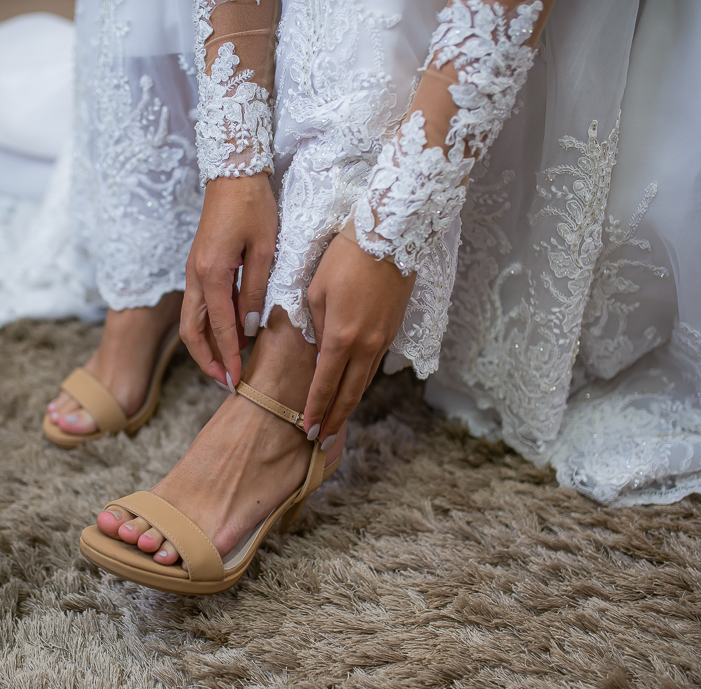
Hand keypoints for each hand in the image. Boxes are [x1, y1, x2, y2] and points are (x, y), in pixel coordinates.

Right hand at [181, 174, 277, 388]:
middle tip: (226, 382)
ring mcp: (194, 271)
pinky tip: (228, 337)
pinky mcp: (199, 266)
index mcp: (211, 273)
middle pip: (191, 331)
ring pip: (191, 320)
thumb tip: (249, 327)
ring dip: (204, 347)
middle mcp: (195, 275)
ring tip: (225, 367)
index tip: (236, 381)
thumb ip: (255, 290)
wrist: (233, 172)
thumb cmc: (253, 206)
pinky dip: (208, 328)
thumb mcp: (263, 249)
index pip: (218, 328)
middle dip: (207, 360)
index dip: (228, 357)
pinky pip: (198, 306)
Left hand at [305, 233, 415, 441]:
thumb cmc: (344, 257)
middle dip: (335, 419)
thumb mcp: (316, 291)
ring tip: (336, 421)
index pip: (326, 385)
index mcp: (342, 337)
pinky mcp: (392, 329)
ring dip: (350, 404)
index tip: (308, 430)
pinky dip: (362, 382)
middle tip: (322, 439)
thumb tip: (319, 350)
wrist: (390, 236)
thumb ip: (315, 326)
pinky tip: (353, 388)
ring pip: (365, 382)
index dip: (316, 410)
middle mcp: (366, 345)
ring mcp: (383, 339)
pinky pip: (374, 365)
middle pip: (349, 394)